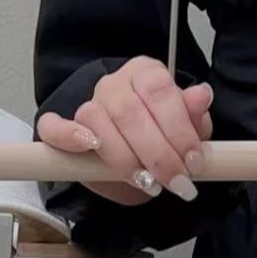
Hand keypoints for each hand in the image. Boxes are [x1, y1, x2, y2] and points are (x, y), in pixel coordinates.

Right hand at [35, 56, 213, 207]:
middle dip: (158, 153)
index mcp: (146, 74)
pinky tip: (88, 147)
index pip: (160, 91)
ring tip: (146, 183)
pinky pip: (55, 127)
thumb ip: (192, 116)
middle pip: (131, 112)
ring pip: (97, 123)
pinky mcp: (61, 129)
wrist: (131, 161)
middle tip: (175, 181)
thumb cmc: (158, 141)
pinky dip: (68, 136)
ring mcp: (87, 105)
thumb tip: (201, 96)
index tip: (193, 162)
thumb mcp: (184, 131)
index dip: (178, 128)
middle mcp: (114, 85)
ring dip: (124, 158)